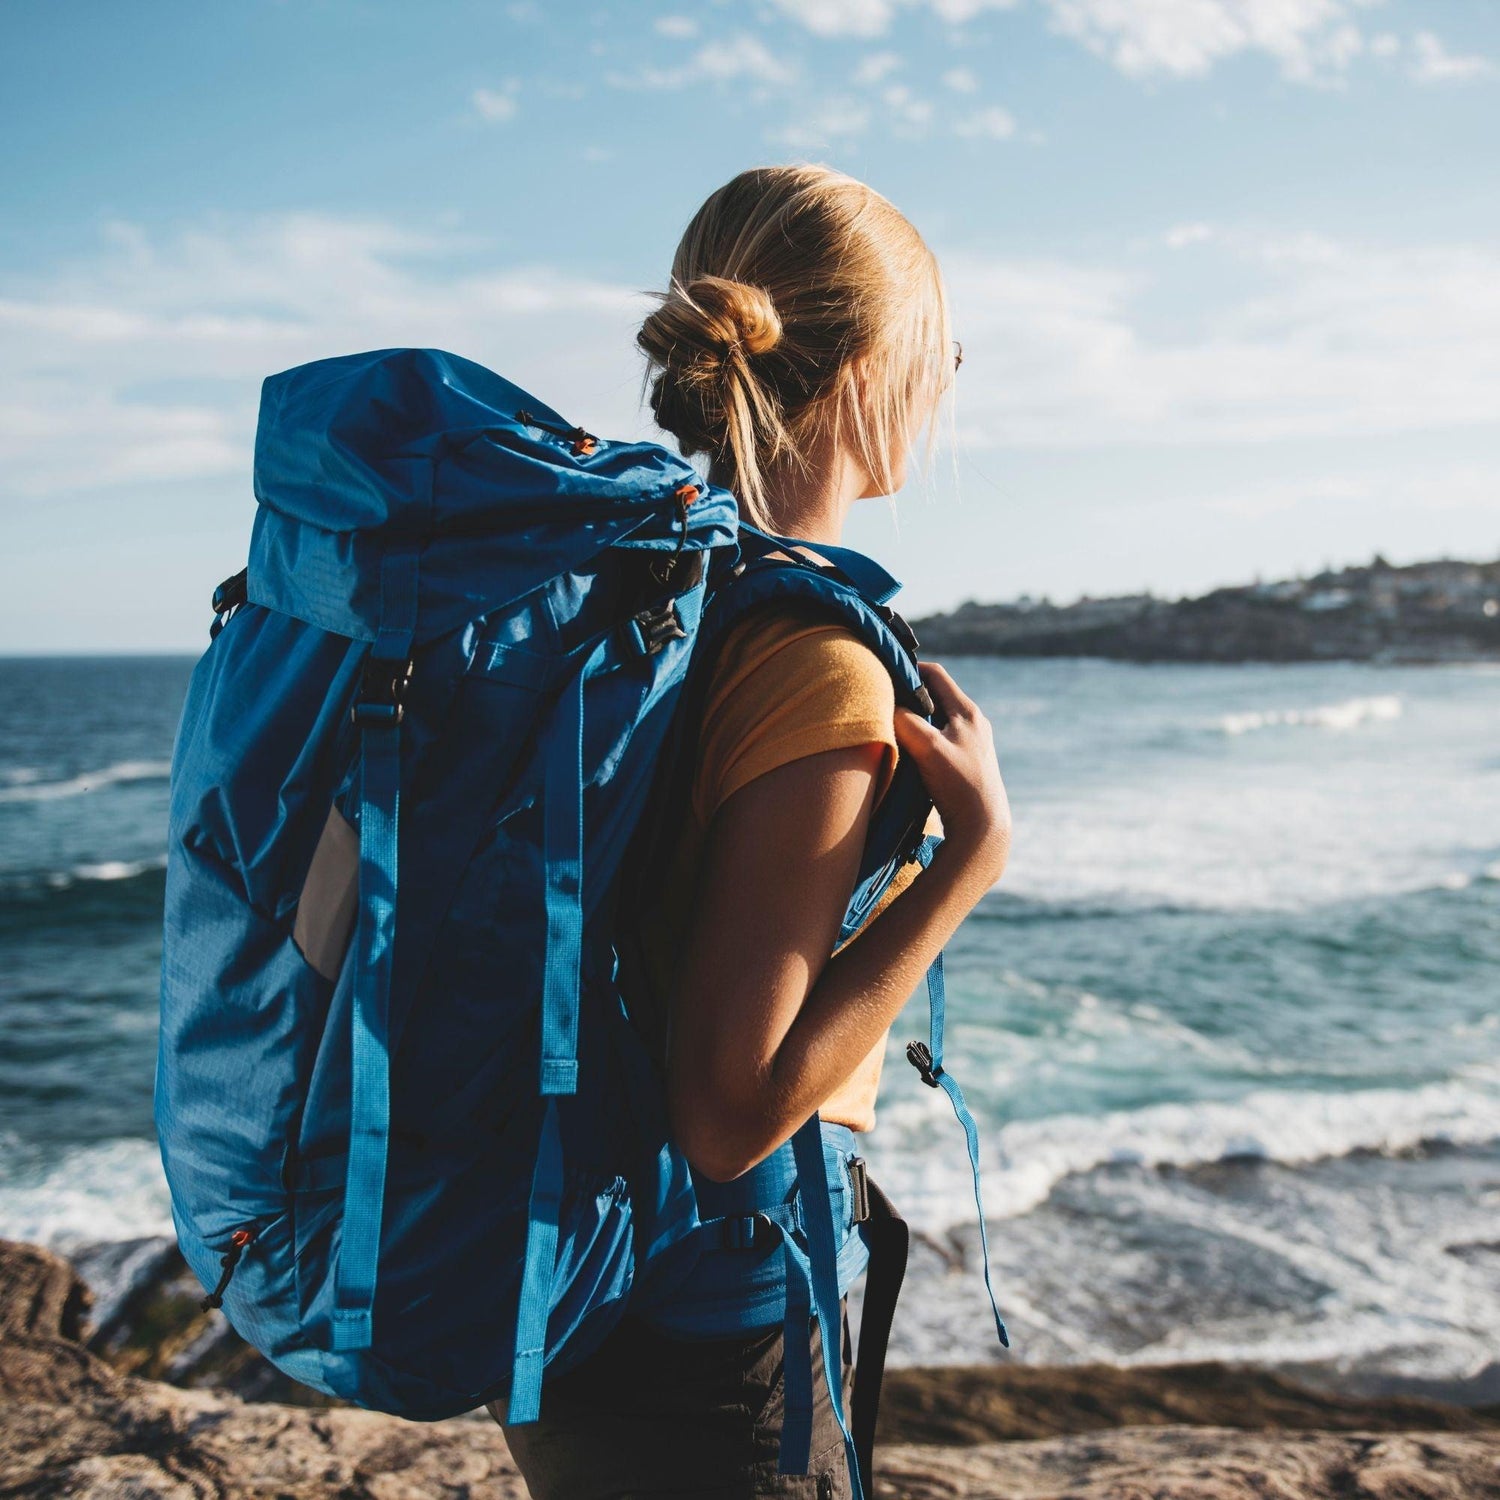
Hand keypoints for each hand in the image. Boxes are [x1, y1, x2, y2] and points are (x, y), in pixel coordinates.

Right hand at [894, 661, 1009, 887]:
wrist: (982, 829)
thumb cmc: (959, 785)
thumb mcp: (928, 747)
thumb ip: (907, 721)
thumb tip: (886, 705)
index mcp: (967, 712)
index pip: (935, 674)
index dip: (909, 669)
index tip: (884, 673)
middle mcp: (973, 723)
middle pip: (935, 695)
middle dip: (908, 694)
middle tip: (883, 699)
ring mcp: (971, 744)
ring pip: (936, 718)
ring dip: (914, 718)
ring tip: (891, 725)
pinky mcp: (965, 763)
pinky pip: (938, 739)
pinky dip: (921, 738)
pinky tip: (907, 751)